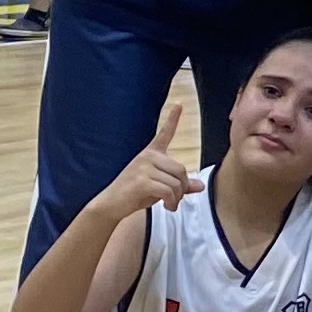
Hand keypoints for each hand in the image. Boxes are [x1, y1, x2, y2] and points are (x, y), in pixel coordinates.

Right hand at [102, 97, 197, 216]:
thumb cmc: (136, 193)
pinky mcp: (141, 181)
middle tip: (176, 199)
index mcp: (151, 154)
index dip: (173, 119)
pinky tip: (167, 207)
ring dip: (177, 198)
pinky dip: (172, 202)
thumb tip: (201, 186)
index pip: (165, 133)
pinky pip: (168, 191)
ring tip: (170, 204)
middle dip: (183, 188)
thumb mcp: (160, 187)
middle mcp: (147, 156)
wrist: (111, 204)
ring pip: (176, 182)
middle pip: (181, 169)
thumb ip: (180, 185)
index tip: (179, 104)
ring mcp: (143, 167)